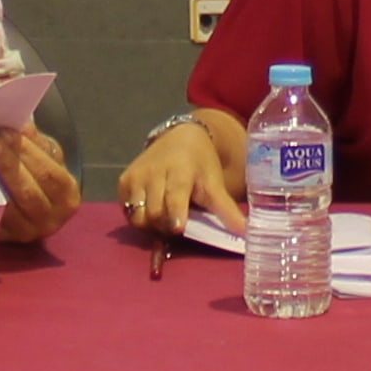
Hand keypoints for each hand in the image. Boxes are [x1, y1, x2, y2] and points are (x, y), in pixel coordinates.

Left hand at [0, 117, 78, 247]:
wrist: (36, 206)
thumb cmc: (42, 176)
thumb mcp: (48, 156)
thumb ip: (37, 143)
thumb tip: (23, 126)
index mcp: (67, 197)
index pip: (49, 174)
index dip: (28, 152)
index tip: (7, 132)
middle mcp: (50, 220)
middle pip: (27, 192)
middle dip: (7, 164)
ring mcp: (26, 232)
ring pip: (8, 207)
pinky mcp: (4, 239)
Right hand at [117, 119, 235, 235]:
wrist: (181, 137)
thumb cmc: (201, 165)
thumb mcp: (214, 183)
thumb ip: (227, 210)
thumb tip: (246, 234)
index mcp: (180, 171)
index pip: (174, 196)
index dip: (175, 214)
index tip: (178, 228)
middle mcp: (154, 171)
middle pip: (154, 213)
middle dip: (165, 227)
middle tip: (178, 226)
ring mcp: (136, 176)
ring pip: (137, 216)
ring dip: (151, 226)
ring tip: (165, 220)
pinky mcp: (124, 181)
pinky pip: (127, 211)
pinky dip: (139, 217)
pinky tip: (152, 210)